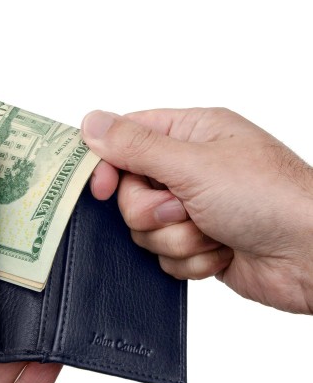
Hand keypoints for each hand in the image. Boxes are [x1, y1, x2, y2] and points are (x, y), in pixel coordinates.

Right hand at [82, 108, 312, 313]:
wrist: (312, 257)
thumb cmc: (270, 198)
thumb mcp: (195, 165)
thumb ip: (137, 146)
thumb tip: (92, 123)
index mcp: (190, 135)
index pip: (126, 139)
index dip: (107, 164)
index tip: (101, 188)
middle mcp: (188, 170)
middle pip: (130, 193)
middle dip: (153, 211)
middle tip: (184, 209)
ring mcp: (191, 209)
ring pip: (144, 230)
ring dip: (177, 238)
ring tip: (213, 231)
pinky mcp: (196, 243)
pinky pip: (164, 255)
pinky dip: (191, 259)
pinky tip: (221, 251)